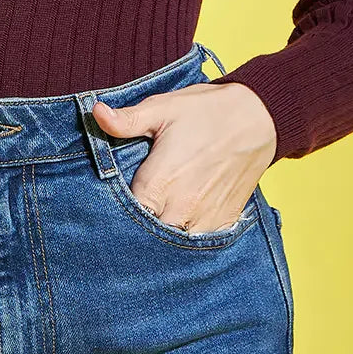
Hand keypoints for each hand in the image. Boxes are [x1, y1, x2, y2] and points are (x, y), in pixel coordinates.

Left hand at [92, 81, 276, 231]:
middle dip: (137, 229)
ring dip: (162, 237)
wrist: (257, 118)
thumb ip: (127, 120)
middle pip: (148, 235)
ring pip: (174, 244)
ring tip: (154, 221)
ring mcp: (205, 218)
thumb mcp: (162, 109)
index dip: (116, 214)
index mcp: (159, 182)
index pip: (126, 217)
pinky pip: (200, 244)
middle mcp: (181, 207)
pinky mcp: (224, 222)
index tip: (109, 207)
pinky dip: (188, 237)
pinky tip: (179, 224)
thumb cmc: (204, 111)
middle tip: (130, 215)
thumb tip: (95, 113)